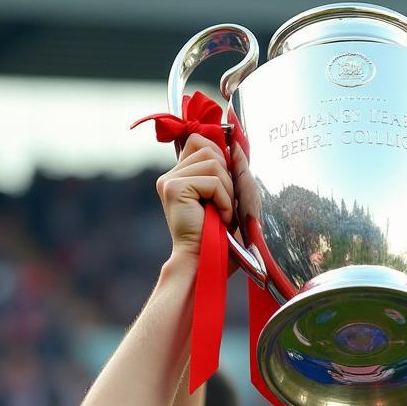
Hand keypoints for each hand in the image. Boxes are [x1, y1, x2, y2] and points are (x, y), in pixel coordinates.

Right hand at [157, 133, 235, 259]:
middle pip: (209, 149)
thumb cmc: (220, 239)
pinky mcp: (174, 188)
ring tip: (222, 214)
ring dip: (227, 191)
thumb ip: (231, 172)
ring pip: (213, 163)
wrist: (205, 263)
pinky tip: (220, 218)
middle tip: (225, 206)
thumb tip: (237, 147)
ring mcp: (169, 181)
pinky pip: (212, 180)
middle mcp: (170, 176)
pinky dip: (224, 200)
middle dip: (227, 178)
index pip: (200, 141)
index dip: (220, 156)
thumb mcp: (228, 199)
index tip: (227, 185)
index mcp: (180, 177)